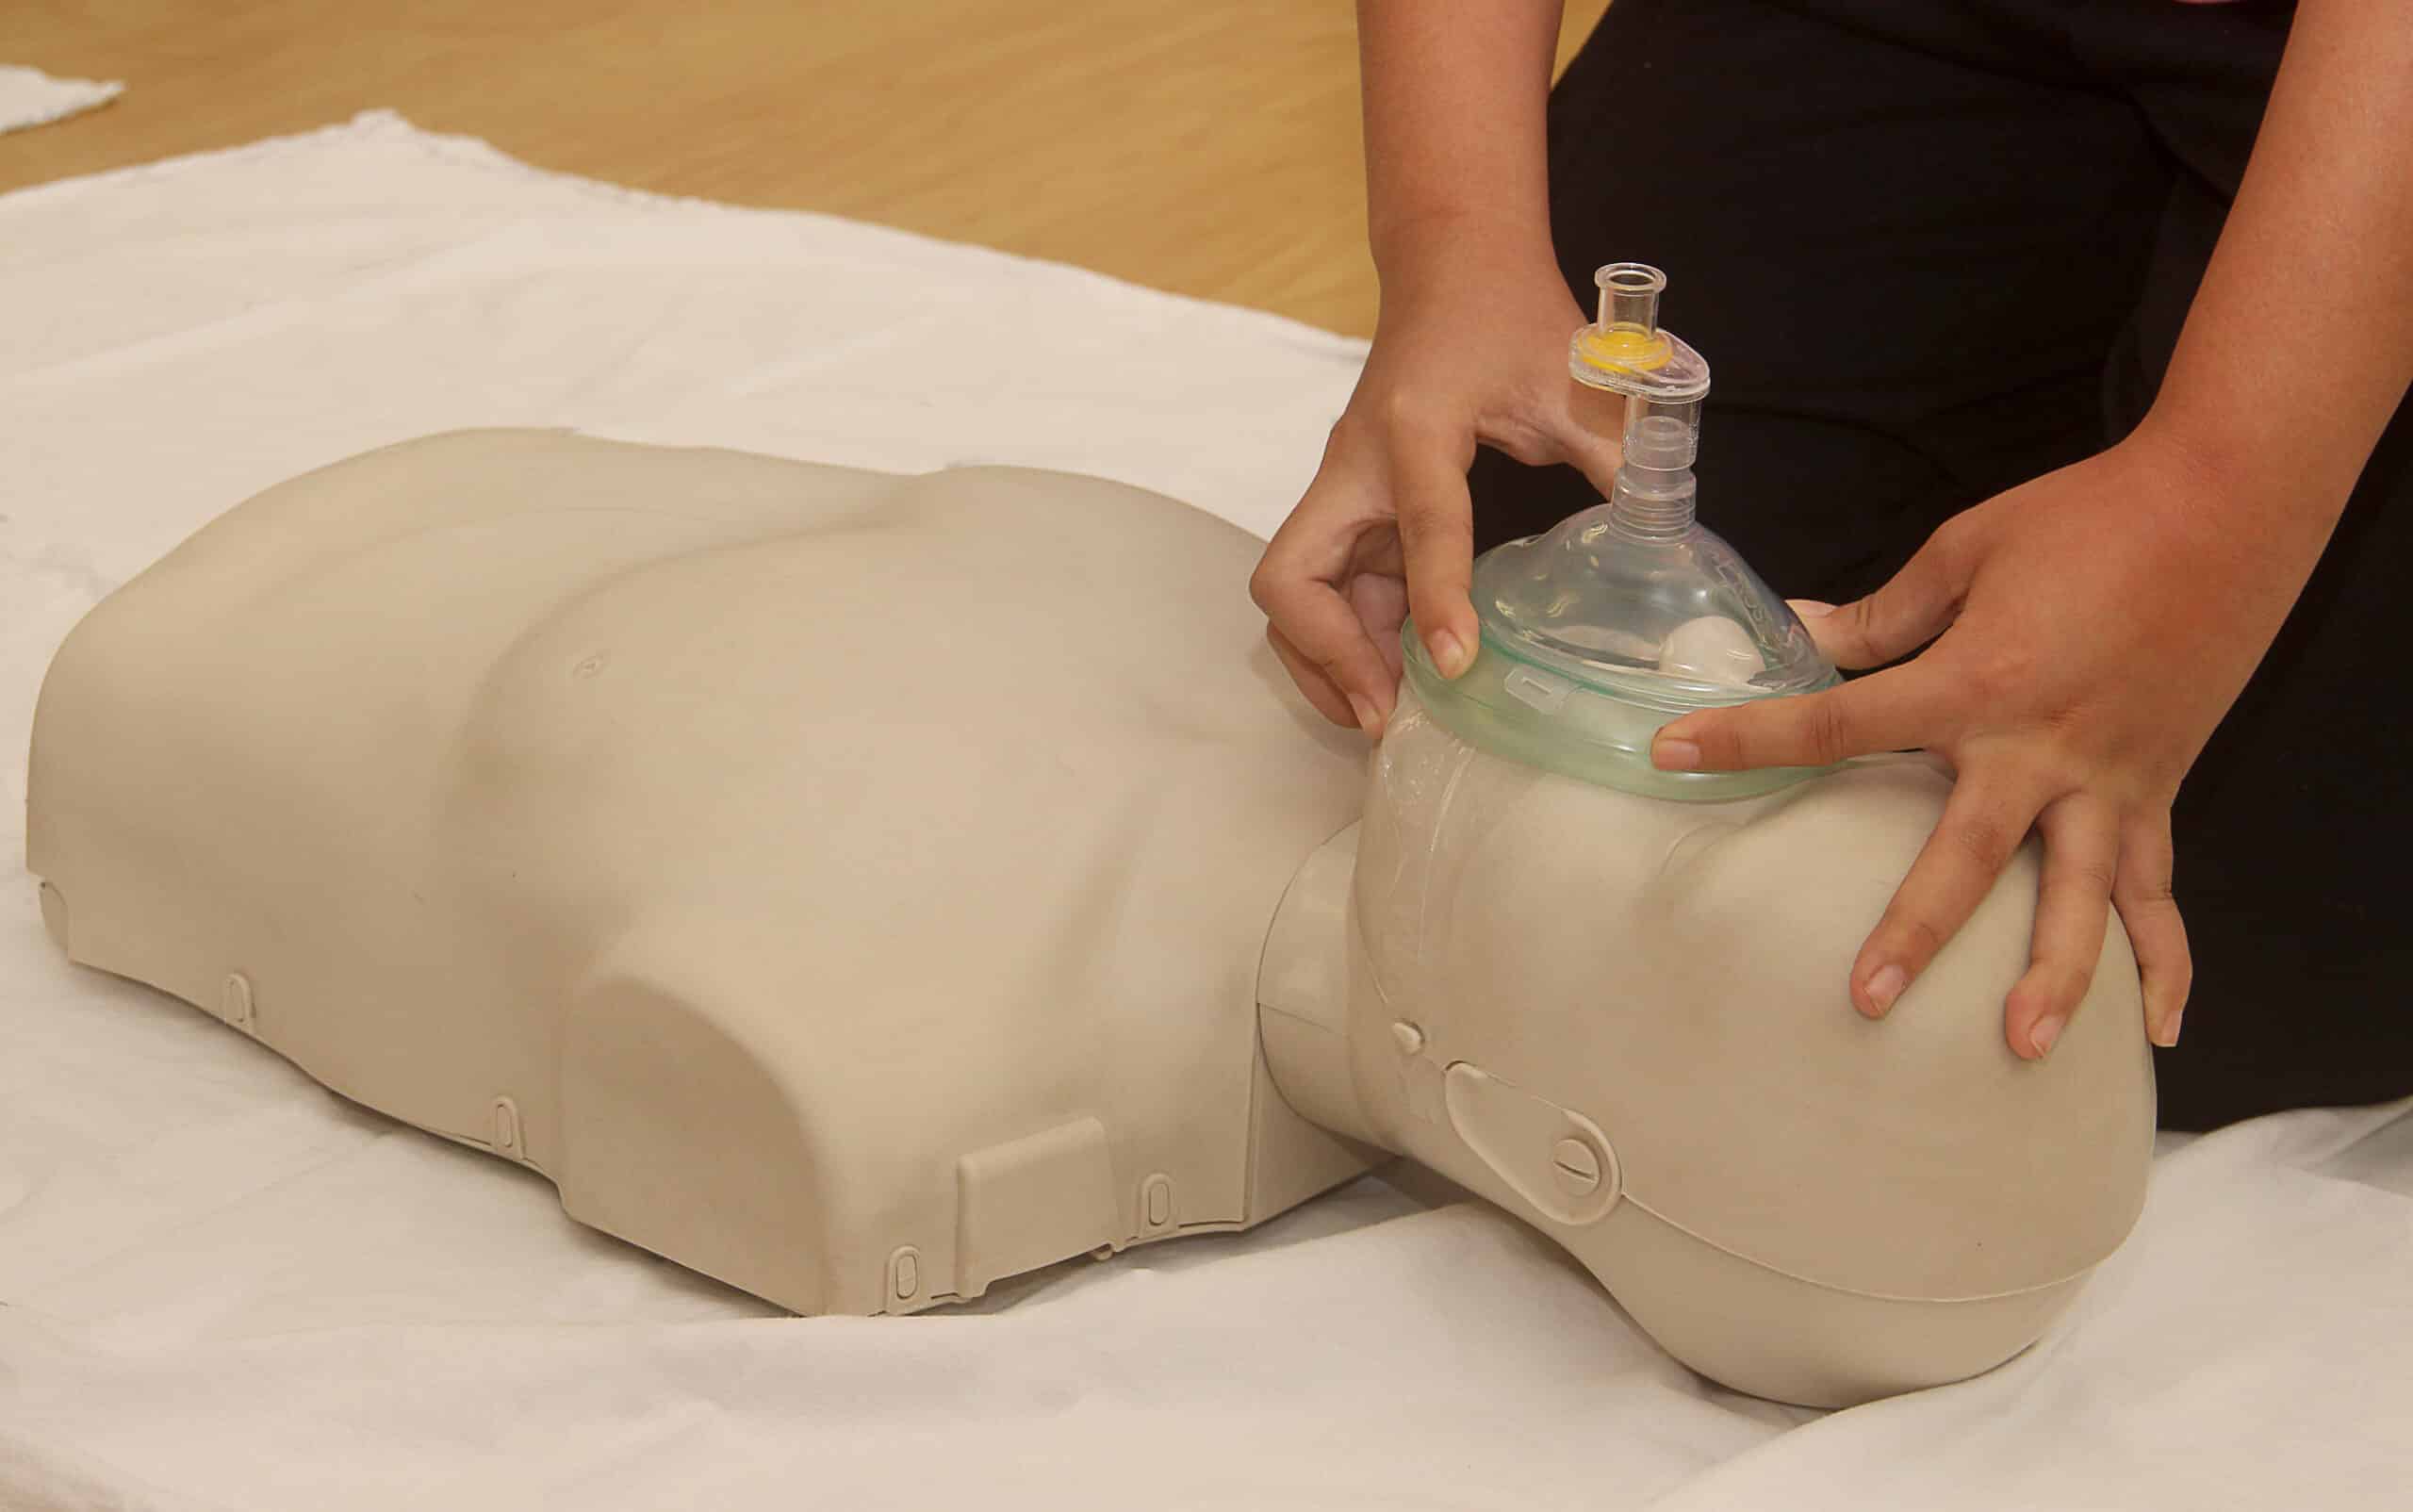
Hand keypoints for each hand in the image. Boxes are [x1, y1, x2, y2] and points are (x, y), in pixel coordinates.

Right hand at [1252, 238, 1620, 733]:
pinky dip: (1347, 641)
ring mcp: (1344, 491)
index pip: (1420, 525)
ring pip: (1295, 596)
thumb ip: (1617, 455)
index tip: (1457, 667)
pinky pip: (1327, 591)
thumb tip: (1666, 539)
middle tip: (1390, 712)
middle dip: (1330, 654)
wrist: (1453, 265)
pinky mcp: (1352, 510)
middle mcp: (1355, 465)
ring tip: (1388, 713)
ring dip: (1328, 660)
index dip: (1436, 599)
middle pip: (1292, 579)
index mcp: (1415, 427)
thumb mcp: (1576, 379)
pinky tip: (1397, 675)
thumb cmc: (1510, 314)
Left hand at [1650, 432, 2290, 1057]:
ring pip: (2080, 898)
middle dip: (1915, 931)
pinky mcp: (2159, 790)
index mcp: (1975, 681)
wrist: (2228, 504)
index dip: (1749, 736)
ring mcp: (2108, 779)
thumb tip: (1803, 629)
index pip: (1839, 720)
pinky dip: (2166, 962)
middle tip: (1867, 1000)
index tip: (1672, 752)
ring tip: (2021, 1046)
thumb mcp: (1965, 552)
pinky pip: (2161, 891)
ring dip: (2056, 976)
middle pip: (1966, 856)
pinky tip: (2161, 1028)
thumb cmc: (2088, 518)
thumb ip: (1883, 616)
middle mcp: (2040, 747)